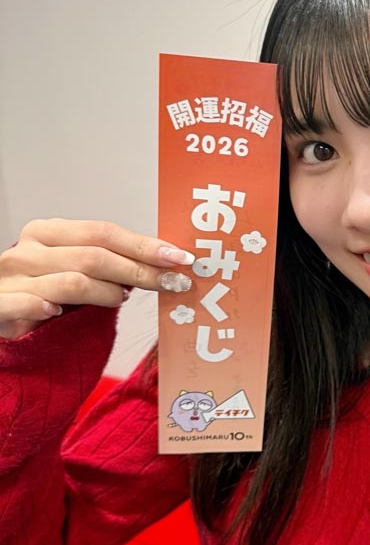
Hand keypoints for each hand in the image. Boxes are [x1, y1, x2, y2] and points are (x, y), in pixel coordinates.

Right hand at [0, 219, 194, 339]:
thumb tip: (158, 264)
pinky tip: (58, 312)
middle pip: (95, 256)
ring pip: (73, 282)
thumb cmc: (40, 288)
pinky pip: (29, 303)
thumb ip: (107, 262)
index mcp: (48, 232)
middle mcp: (29, 250)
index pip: (104, 232)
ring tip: (120, 299)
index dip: (144, 245)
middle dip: (140, 271)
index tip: (178, 257)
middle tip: (171, 283)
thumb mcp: (71, 267)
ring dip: (108, 294)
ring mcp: (12, 277)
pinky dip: (46, 306)